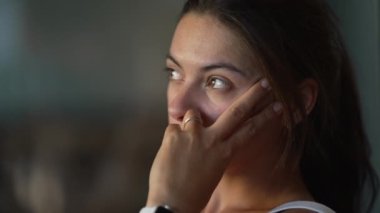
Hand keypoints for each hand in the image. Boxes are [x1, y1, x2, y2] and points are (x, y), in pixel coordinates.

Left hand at [146, 78, 282, 212]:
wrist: (170, 205)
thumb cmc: (192, 193)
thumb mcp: (211, 171)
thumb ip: (212, 150)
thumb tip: (205, 138)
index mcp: (224, 153)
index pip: (250, 130)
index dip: (265, 116)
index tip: (277, 105)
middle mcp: (212, 140)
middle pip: (236, 111)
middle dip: (253, 95)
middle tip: (264, 83)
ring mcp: (193, 134)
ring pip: (194, 114)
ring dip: (190, 123)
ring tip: (184, 142)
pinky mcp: (174, 134)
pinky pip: (173, 128)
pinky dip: (172, 138)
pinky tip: (170, 153)